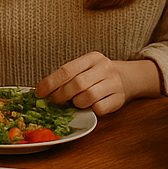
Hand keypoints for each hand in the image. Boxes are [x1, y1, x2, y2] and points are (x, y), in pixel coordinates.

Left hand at [36, 53, 158, 116]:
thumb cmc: (98, 75)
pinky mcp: (119, 98)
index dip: (50, 83)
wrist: (127, 78)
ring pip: (88, 97)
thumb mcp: (85, 68)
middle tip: (56, 101)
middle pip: (77, 84)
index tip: (40, 92)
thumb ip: (68, 77)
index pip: (66, 70)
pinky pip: (100, 108)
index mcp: (92, 58)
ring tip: (76, 102)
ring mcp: (114, 83)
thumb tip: (44, 92)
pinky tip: (91, 106)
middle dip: (62, 95)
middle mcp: (104, 68)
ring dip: (77, 103)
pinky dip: (91, 110)